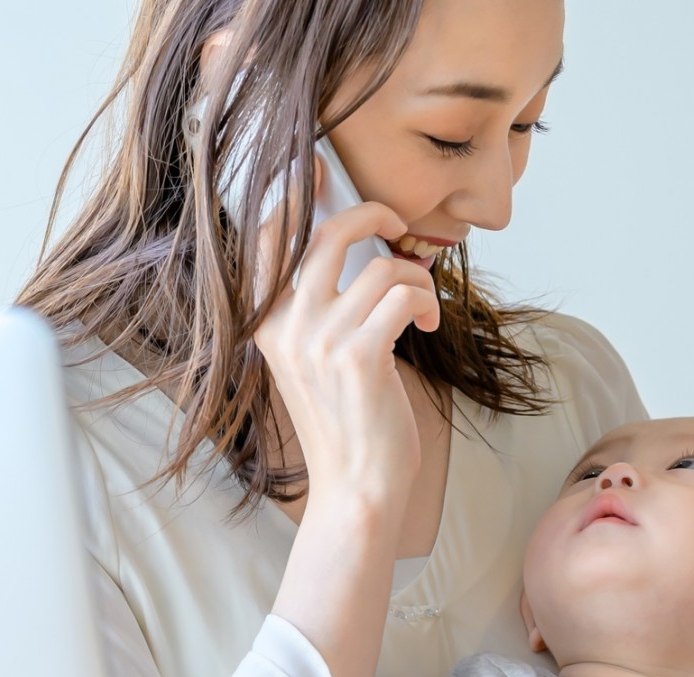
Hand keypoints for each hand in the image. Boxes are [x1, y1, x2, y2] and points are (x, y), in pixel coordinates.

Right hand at [252, 196, 439, 512]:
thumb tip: (351, 248)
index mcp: (267, 324)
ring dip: (416, 280)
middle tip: (398, 225)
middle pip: (328, 232)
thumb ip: (318, 310)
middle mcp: (286, 326)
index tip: (315, 169)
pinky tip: (426, 324)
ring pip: (381, 267)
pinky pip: (404, 293)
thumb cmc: (347, 426)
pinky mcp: (359, 357)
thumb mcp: (313, 362)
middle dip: (373, 215)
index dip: (296, 196)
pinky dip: (425, 301)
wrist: (357, 489)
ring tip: (422, 308)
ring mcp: (320, 341)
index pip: (272, 239)